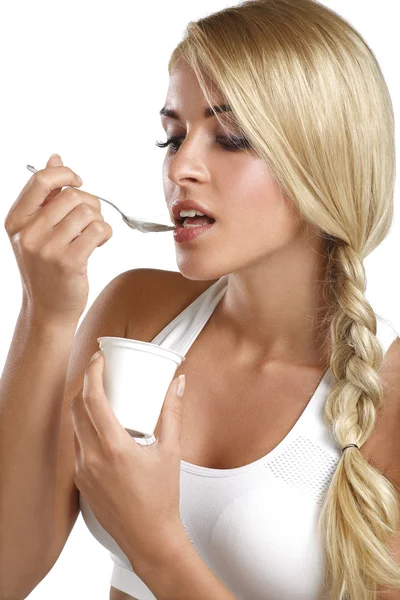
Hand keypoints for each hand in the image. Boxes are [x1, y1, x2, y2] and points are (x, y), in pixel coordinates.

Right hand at [5, 154, 112, 325]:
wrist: (48, 309)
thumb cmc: (46, 268)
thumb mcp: (36, 230)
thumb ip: (45, 195)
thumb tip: (54, 158)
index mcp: (16, 220)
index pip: (40, 180)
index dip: (65, 174)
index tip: (78, 181)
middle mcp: (28, 233)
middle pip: (71, 195)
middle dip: (89, 203)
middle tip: (90, 220)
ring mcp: (47, 248)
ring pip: (88, 212)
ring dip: (98, 220)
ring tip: (93, 234)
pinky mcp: (69, 261)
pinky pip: (98, 229)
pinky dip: (105, 233)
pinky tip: (99, 243)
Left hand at [70, 349, 186, 571]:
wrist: (149, 538)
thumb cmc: (162, 497)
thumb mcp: (171, 451)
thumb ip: (173, 412)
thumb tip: (178, 383)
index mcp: (113, 447)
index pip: (92, 399)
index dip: (93, 372)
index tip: (99, 358)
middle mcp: (91, 457)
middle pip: (76, 408)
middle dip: (86, 385)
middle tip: (102, 373)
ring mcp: (83, 471)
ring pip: (75, 427)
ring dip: (84, 407)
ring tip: (103, 398)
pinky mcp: (81, 482)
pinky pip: (78, 446)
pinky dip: (86, 429)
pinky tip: (103, 429)